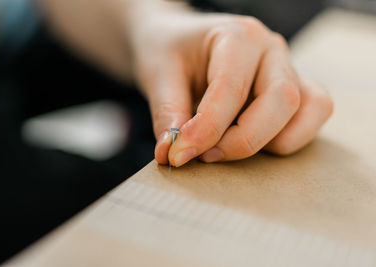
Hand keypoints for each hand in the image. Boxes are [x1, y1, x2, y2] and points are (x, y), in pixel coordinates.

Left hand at [132, 7, 332, 166]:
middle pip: (282, 100)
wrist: (180, 40)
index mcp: (238, 36)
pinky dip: (287, 138)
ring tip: (226, 145)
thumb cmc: (171, 50)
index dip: (206, 130)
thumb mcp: (158, 73)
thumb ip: (167, 113)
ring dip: (269, 141)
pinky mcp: (294, 88)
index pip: (231, 90)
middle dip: (242, 141)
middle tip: (205, 155)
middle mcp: (271, 50)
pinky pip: (312, 116)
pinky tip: (248, 139)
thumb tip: (173, 153)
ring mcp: (287, 68)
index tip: (179, 155)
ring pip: (308, 110)